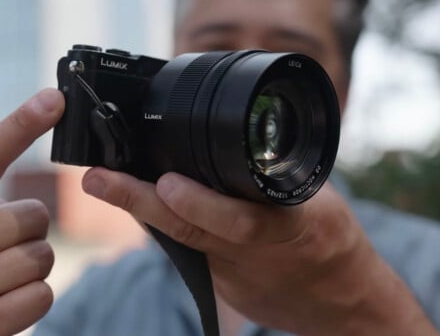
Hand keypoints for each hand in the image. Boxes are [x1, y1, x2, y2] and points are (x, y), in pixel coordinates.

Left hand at [82, 169, 437, 334]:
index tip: (166, 183)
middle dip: (141, 201)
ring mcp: (233, 275)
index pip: (243, 218)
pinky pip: (185, 249)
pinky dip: (165, 221)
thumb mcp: (318, 197)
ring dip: (141, 208)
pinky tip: (140, 198)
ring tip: (102, 180)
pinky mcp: (219, 286)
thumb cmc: (331, 238)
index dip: (202, 204)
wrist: (340, 305)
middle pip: (193, 231)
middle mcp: (254, 255)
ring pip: (180, 241)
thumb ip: (275, 172)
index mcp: (290, 227)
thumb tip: (232, 133)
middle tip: (99, 178)